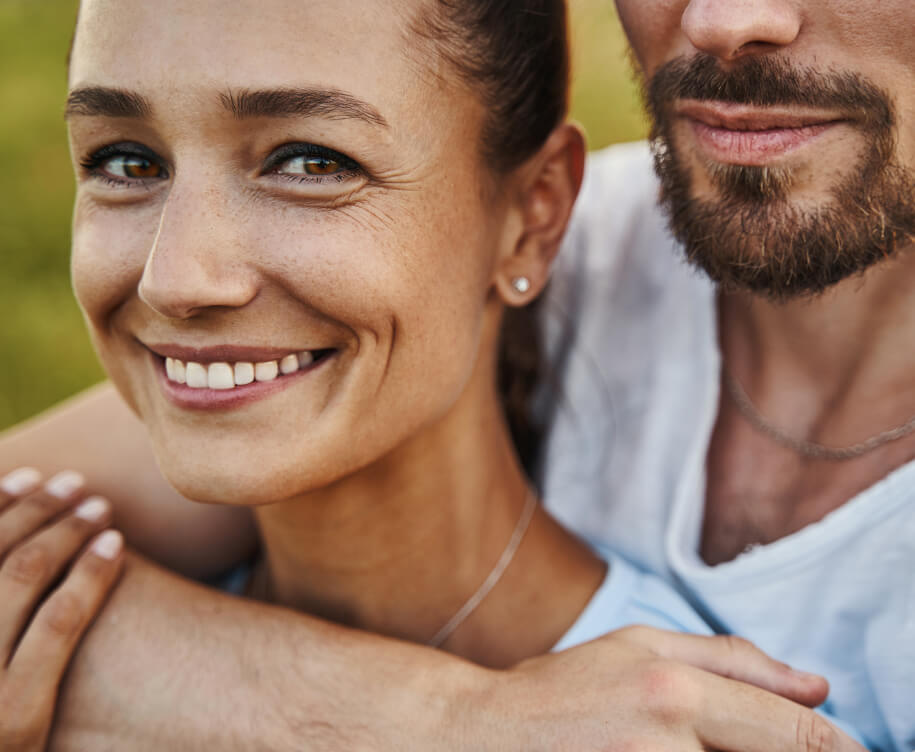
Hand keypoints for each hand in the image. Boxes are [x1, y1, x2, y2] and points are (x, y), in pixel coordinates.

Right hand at [0, 468, 123, 751]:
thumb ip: (3, 597)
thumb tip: (18, 540)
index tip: (26, 477)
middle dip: (34, 508)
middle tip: (73, 482)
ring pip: (24, 574)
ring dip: (67, 528)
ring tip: (100, 506)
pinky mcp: (15, 714)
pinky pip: (58, 622)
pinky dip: (89, 573)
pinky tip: (117, 545)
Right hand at [472, 625, 865, 750]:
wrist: (486, 738)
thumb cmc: (562, 689)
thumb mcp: (640, 647)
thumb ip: (732, 660)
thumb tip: (817, 686)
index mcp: (673, 689)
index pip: (792, 732)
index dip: (837, 749)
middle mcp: (665, 743)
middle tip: (762, 743)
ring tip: (697, 743)